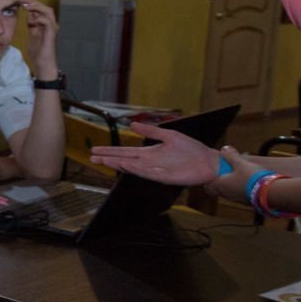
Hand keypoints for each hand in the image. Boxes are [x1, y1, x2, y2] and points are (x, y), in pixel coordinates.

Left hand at [20, 0, 59, 79]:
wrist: (42, 64)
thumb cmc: (38, 51)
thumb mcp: (32, 35)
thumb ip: (32, 25)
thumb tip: (29, 15)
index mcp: (45, 24)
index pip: (40, 9)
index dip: (30, 3)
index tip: (18, 0)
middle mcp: (50, 24)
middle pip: (44, 7)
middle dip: (32, 2)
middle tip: (21, 0)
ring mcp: (52, 29)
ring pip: (48, 12)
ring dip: (37, 7)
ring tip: (26, 6)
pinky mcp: (51, 35)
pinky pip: (47, 22)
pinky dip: (40, 19)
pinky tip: (31, 20)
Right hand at [88, 122, 224, 185]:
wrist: (209, 162)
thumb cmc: (192, 149)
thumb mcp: (169, 135)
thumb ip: (150, 130)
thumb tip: (131, 124)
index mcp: (149, 153)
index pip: (125, 152)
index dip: (110, 151)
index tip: (95, 150)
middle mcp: (149, 163)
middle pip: (124, 161)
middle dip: (108, 159)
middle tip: (92, 158)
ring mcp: (155, 171)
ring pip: (132, 168)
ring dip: (118, 164)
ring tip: (104, 161)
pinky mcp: (164, 177)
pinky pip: (147, 173)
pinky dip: (136, 170)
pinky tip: (126, 165)